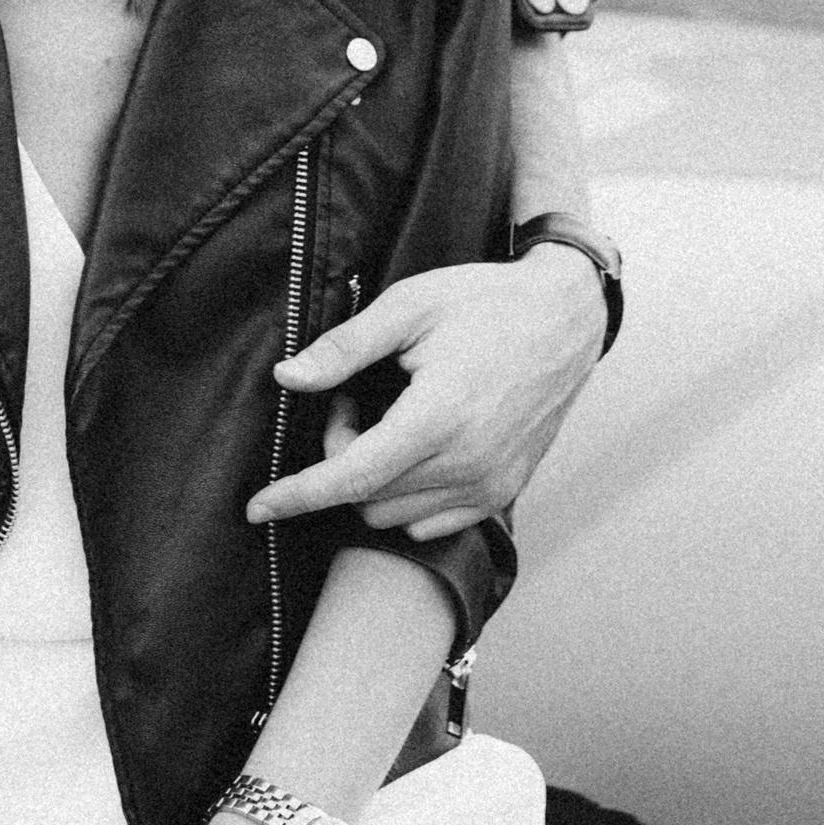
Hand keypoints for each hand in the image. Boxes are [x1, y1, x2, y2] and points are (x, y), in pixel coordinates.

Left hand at [248, 249, 607, 540]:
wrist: (567, 318)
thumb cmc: (485, 303)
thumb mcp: (409, 306)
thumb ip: (345, 347)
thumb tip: (286, 378)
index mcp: (439, 417)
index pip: (351, 477)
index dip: (298, 495)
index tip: (256, 507)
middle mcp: (468, 463)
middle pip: (367, 498)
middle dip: (341, 458)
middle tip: (354, 399)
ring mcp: (491, 484)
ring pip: (395, 515)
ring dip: (374, 479)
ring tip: (390, 416)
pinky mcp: (504, 491)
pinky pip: (432, 521)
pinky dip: (407, 497)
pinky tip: (415, 446)